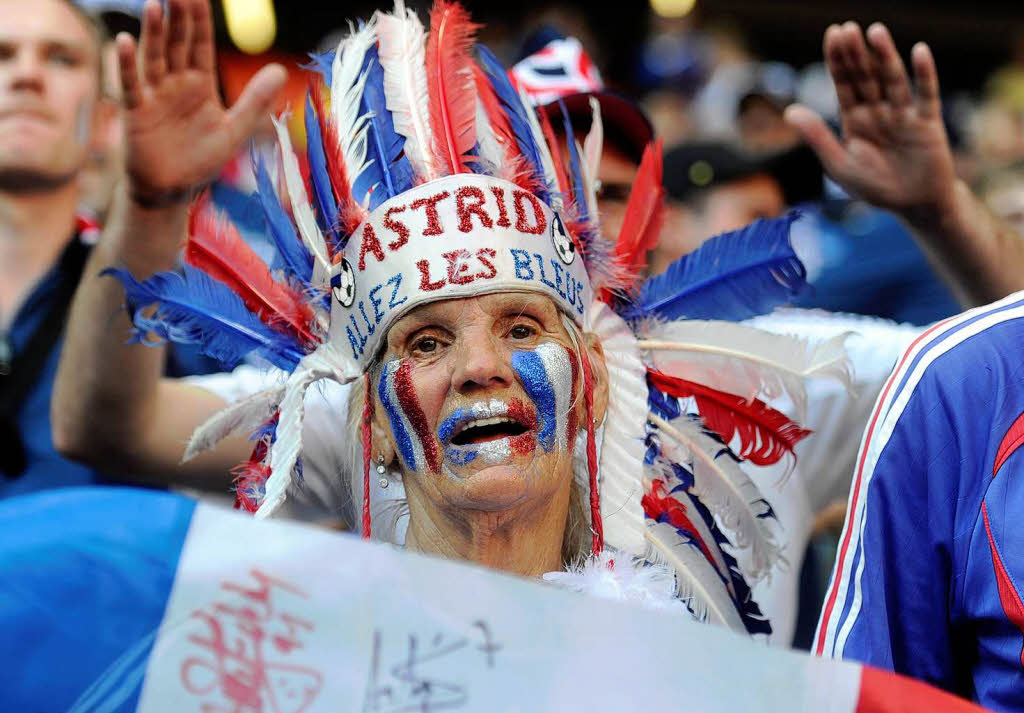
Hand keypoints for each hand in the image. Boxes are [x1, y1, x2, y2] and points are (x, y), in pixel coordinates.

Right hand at [116, 0, 285, 205]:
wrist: (172, 189)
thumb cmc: (201, 159)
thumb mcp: (234, 130)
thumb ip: (255, 100)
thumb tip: (280, 70)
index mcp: (200, 84)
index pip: (200, 44)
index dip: (200, 20)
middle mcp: (175, 83)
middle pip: (177, 44)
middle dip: (178, 17)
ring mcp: (154, 95)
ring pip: (154, 57)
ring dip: (154, 32)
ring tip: (156, 5)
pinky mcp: (135, 111)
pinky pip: (131, 84)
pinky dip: (127, 64)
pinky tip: (126, 41)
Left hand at [785, 22, 957, 219]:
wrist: (913, 206)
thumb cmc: (874, 187)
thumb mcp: (840, 165)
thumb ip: (818, 138)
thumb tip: (790, 111)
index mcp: (854, 120)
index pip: (844, 84)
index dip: (838, 60)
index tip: (833, 35)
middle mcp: (878, 111)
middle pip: (866, 77)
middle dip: (856, 54)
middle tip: (848, 29)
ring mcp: (903, 114)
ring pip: (893, 80)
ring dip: (885, 56)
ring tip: (875, 32)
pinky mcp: (928, 122)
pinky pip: (926, 94)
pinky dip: (923, 74)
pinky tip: (918, 52)